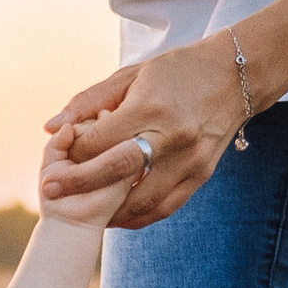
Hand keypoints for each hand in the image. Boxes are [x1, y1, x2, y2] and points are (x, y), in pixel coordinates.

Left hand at [42, 40, 247, 230]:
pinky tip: (118, 215)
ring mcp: (189, 160)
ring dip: (108, 211)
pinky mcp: (201, 175)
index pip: (100, 141)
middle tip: (50, 192)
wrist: (236, 76)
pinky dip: (138, 216)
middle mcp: (171, 137)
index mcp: (150, 107)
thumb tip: (51, 128)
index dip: (74, 152)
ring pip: (141, 201)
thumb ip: (89, 102)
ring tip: (83, 209)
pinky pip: (164, 207)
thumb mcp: (132, 75)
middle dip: (78, 185)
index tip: (59, 157)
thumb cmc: (177, 71)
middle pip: (116, 172)